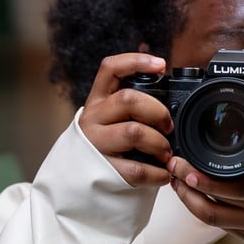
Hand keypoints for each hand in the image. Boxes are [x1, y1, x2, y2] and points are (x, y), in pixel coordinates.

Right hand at [79, 53, 173, 185]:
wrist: (72, 182)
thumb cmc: (105, 145)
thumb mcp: (111, 119)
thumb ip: (133, 107)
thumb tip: (172, 99)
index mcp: (98, 100)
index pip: (110, 69)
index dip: (136, 62)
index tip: (161, 65)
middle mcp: (93, 117)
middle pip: (128, 99)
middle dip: (158, 111)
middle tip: (169, 126)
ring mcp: (96, 143)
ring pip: (134, 132)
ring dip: (159, 142)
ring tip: (166, 153)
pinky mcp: (103, 170)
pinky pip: (136, 169)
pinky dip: (157, 173)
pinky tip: (163, 173)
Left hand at [167, 90, 243, 238]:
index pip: (240, 188)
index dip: (210, 183)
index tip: (189, 171)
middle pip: (216, 205)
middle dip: (189, 186)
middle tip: (175, 164)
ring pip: (211, 217)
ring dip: (188, 199)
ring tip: (175, 177)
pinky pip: (216, 224)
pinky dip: (197, 207)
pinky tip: (188, 191)